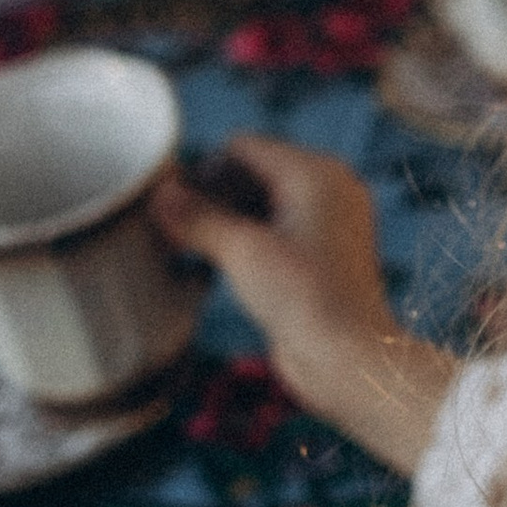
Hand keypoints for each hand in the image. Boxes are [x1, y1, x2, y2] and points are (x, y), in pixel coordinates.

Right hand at [153, 134, 449, 469]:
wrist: (348, 358)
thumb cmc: (306, 298)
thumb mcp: (242, 251)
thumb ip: (198, 218)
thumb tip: (159, 195)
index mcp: (316, 173)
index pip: (244, 148)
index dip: (202, 170)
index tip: (167, 202)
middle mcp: (326, 190)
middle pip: (251, 174)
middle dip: (209, 197)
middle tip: (167, 227)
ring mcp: (324, 225)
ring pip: (259, 206)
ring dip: (220, 222)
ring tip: (180, 247)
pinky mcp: (317, 259)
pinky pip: (270, 235)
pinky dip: (240, 243)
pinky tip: (207, 266)